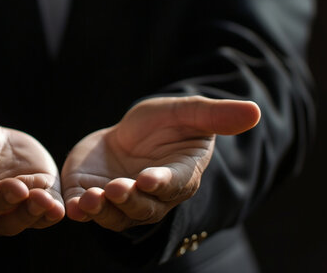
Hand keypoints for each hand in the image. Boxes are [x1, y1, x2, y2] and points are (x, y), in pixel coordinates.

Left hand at [61, 96, 259, 231]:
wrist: (128, 134)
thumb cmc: (164, 123)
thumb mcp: (186, 112)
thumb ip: (215, 115)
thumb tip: (255, 111)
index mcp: (180, 176)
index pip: (175, 184)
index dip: (163, 183)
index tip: (150, 178)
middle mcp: (152, 197)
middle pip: (144, 207)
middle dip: (129, 200)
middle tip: (116, 188)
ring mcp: (122, 200)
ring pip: (115, 215)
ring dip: (103, 211)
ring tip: (89, 200)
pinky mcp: (95, 196)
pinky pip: (88, 211)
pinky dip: (80, 211)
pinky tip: (70, 206)